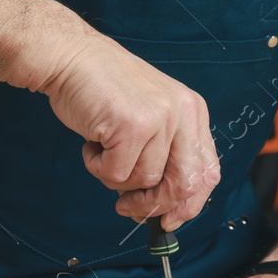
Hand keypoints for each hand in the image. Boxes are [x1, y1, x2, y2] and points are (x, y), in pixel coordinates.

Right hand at [34, 30, 220, 228]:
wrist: (70, 58)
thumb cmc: (103, 90)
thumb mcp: (149, 116)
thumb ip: (164, 154)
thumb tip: (166, 208)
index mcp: (193, 111)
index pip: (207, 171)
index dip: (190, 204)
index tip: (169, 219)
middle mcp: (183, 113)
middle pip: (184, 184)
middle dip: (153, 204)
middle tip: (127, 205)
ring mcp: (159, 118)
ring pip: (144, 181)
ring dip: (116, 178)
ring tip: (103, 149)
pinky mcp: (132, 126)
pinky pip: (116, 174)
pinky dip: (97, 166)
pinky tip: (92, 142)